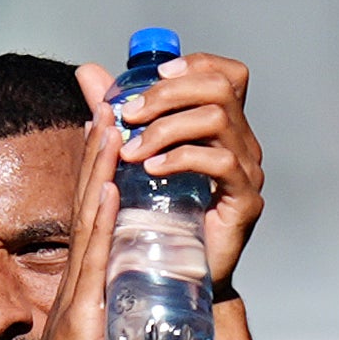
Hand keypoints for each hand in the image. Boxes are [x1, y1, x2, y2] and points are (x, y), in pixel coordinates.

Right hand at [0, 78, 141, 339]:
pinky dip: (103, 217)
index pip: (95, 216)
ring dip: (102, 168)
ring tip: (113, 122)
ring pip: (92, 216)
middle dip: (100, 151)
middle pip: (90, 201)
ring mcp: (78, 291)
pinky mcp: (83, 312)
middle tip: (110, 102)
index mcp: (85, 283)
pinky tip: (112, 185)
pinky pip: (95, 256)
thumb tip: (148, 330)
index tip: (111, 132)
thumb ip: (127, 333)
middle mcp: (77, 277)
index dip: (102, 172)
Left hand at [107, 46, 264, 294]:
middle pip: (219, 88)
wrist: (173, 275)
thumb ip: (116, 112)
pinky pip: (220, 162)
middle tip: (130, 115)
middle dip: (168, 93)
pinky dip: (181, 158)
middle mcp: (242, 143)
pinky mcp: (246, 201)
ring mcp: (248, 171)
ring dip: (166, 127)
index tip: (155, 75)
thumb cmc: (156, 215)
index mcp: (223, 126)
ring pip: (217, 119)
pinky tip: (152, 170)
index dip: (194, 64)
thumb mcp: (131, 152)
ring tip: (132, 151)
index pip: (226, 74)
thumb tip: (89, 72)